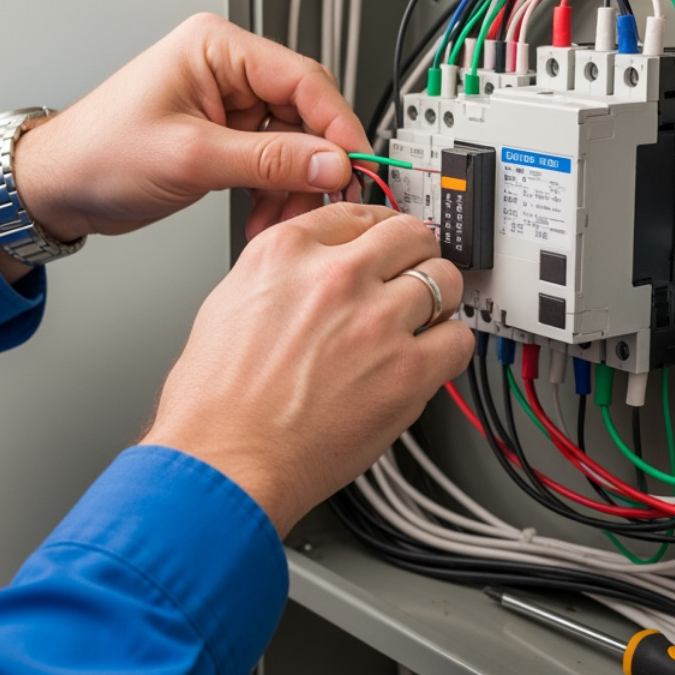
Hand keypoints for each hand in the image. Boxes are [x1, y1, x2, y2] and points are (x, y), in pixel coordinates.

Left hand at [16, 13, 367, 239]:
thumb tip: (330, 161)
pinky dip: (273, 192)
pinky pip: (271, 161)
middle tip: (325, 200)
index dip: (337, 124)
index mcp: (217, 48)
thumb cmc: (98, 153)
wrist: (57, 186)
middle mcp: (227, 69)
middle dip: (314, 163)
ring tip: (278, 219)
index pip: (304, 79)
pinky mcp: (223, 135)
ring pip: (292, 143)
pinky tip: (263, 218)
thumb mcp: (191, 159)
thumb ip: (269, 160)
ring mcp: (226, 103)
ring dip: (292, 186)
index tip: (357, 164)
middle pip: (305, 112)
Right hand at [141, 203, 473, 534]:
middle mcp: (335, 277)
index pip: (356, 213)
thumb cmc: (216, 400)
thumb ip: (284, 274)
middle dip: (415, 253)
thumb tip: (319, 270)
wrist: (225, 461)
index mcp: (286, 253)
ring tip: (425, 316)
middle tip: (414, 271)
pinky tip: (430, 357)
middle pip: (409, 235)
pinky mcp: (407, 371)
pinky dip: (450, 345)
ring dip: (439, 298)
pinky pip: (458, 339)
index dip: (378, 229)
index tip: (385, 243)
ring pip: (444, 280)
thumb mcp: (230, 302)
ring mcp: (376, 322)